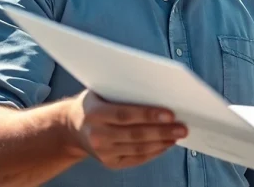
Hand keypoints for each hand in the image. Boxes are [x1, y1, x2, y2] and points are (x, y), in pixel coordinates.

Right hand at [67, 89, 187, 168]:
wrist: (71, 128)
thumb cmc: (94, 104)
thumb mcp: (101, 93)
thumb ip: (124, 92)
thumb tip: (158, 91)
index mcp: (94, 114)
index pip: (125, 115)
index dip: (148, 115)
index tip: (170, 114)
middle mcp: (97, 135)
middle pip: (135, 134)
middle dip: (162, 131)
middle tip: (182, 127)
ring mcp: (102, 152)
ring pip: (138, 148)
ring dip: (161, 142)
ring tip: (178, 135)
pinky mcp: (109, 163)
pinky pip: (136, 158)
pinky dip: (154, 152)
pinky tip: (166, 144)